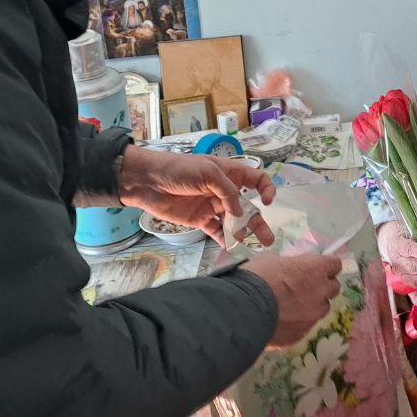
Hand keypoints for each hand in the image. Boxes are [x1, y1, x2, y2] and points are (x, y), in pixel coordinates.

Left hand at [118, 145, 275, 246]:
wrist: (148, 181)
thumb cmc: (179, 169)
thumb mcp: (208, 172)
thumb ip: (228, 192)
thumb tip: (240, 213)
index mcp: (229, 173)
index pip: (256, 179)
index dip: (266, 188)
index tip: (267, 202)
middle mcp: (224, 191)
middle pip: (248, 206)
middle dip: (259, 222)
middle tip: (268, 239)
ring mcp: (212, 206)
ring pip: (234, 222)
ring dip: (244, 233)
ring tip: (253, 245)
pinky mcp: (200, 220)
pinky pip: (216, 231)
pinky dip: (224, 240)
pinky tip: (231, 247)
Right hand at [241, 253, 341, 347]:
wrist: (242, 311)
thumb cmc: (256, 278)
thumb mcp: (272, 260)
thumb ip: (289, 266)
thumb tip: (290, 270)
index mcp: (315, 269)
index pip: (335, 264)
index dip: (325, 265)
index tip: (315, 267)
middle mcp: (321, 292)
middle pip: (333, 287)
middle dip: (322, 286)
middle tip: (304, 286)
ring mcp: (313, 316)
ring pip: (321, 308)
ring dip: (312, 305)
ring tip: (291, 306)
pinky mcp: (302, 333)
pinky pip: (306, 324)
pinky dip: (298, 321)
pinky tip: (280, 320)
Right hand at [377, 221, 416, 290]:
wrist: (385, 244)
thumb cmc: (401, 234)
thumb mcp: (407, 228)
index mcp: (398, 245)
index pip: (408, 249)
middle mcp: (397, 261)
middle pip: (413, 266)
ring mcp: (399, 273)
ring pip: (413, 279)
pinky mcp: (402, 281)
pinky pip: (411, 289)